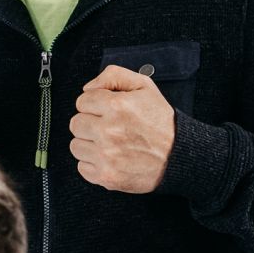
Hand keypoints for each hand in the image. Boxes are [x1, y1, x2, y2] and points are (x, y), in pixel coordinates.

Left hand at [69, 65, 174, 192]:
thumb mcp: (143, 86)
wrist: (178, 155)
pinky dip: (93, 164)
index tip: (107, 111)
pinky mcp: (107, 176)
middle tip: (109, 127)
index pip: (82, 102)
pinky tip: (110, 158)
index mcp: (117, 106)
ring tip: (110, 143)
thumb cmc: (161, 121)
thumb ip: (113, 76)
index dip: (95, 105)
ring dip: (90, 144)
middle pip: (75, 124)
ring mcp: (107, 156)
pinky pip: (82, 167)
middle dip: (90, 123)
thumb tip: (87, 89)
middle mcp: (109, 131)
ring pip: (76, 146)